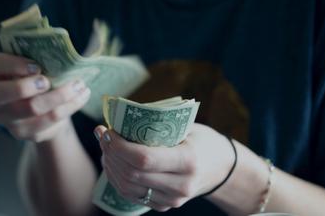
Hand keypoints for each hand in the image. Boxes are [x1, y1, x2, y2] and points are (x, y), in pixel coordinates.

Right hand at [0, 53, 90, 141]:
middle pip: (0, 94)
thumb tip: (64, 53)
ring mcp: (6, 117)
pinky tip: (81, 96)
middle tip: (48, 81)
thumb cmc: (37, 77)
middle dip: (27, 86)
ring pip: (31, 109)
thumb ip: (40, 57)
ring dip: (59, 96)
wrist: (43, 108)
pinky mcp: (23, 132)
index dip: (14, 65)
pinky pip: (48, 121)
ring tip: (79, 85)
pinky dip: (69, 107)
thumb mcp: (35, 64)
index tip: (37, 66)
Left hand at [95, 123, 234, 211]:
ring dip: (110, 166)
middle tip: (102, 135)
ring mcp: (172, 200)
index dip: (119, 146)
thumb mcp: (186, 127)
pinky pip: (131, 195)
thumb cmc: (201, 140)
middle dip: (110, 153)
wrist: (221, 168)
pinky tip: (112, 162)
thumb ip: (157, 125)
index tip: (108, 130)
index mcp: (188, 161)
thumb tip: (119, 118)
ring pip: (127, 187)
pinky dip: (117, 178)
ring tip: (105, 147)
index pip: (143, 158)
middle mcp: (181, 185)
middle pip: (132, 173)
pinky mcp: (164, 206)